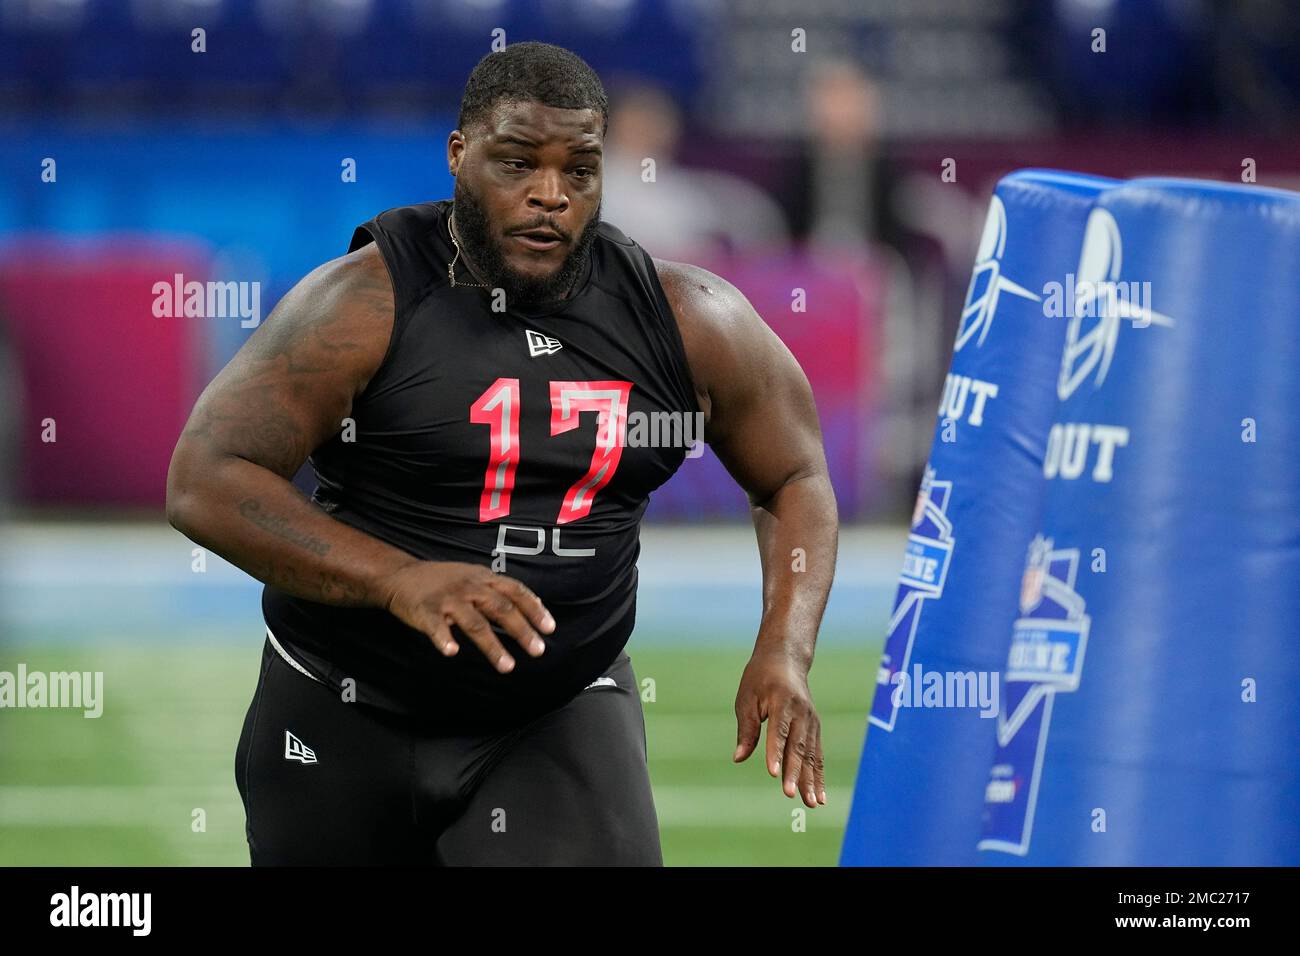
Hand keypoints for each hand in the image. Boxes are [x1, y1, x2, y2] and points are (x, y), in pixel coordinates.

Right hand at [381, 561, 554, 672]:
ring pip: (475, 623)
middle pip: (501, 608)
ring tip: (507, 666)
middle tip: (537, 650)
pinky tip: (452, 652)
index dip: (534, 609)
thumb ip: (500, 591)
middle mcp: (470, 587)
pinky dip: (444, 638)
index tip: (549, 628)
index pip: (516, 591)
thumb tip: (534, 608)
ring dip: (492, 646)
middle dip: (521, 631)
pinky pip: (436, 626)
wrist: (401, 575)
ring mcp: (448, 599)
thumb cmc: (443, 580)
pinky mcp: (426, 611)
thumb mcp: (475, 577)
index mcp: (484, 578)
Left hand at [733, 647, 825, 806]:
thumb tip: (738, 758)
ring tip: (811, 804)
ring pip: (811, 754)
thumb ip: (746, 729)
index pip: (778, 731)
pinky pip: (817, 754)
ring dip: (811, 780)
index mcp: (781, 701)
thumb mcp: (746, 698)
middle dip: (795, 773)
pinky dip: (819, 775)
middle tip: (790, 795)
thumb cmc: (760, 678)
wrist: (785, 658)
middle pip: (797, 746)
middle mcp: (801, 712)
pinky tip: (819, 796)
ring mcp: (811, 720)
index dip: (775, 753)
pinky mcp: (815, 728)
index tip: (773, 774)